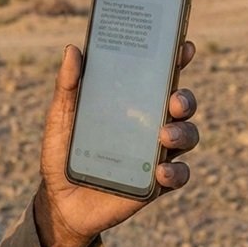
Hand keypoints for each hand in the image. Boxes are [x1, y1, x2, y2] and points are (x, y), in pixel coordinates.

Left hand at [33, 42, 199, 246]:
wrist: (60, 200)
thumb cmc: (62, 152)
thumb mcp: (61, 117)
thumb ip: (67, 86)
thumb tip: (72, 49)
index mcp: (132, 102)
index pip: (160, 76)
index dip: (176, 59)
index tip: (183, 46)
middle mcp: (150, 124)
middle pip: (181, 105)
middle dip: (184, 98)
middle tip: (174, 99)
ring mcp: (156, 153)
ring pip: (187, 136)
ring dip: (183, 133)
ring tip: (164, 136)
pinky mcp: (157, 183)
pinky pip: (178, 176)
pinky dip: (175, 172)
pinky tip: (161, 171)